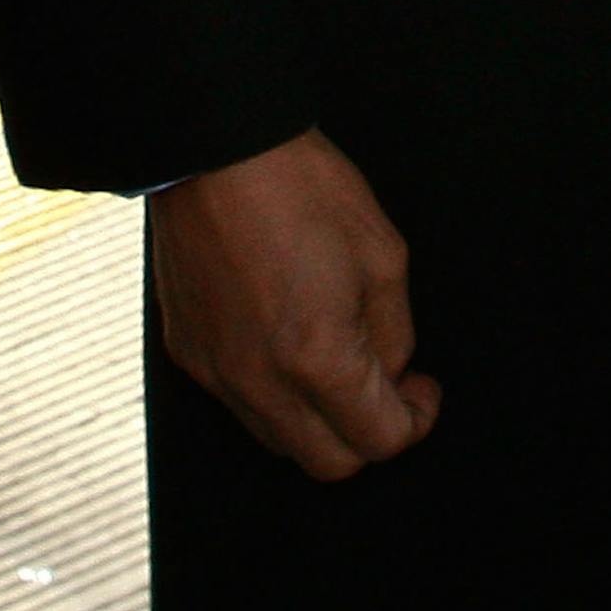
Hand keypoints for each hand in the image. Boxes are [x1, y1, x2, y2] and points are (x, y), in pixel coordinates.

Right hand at [149, 127, 440, 480]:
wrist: (217, 147)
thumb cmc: (303, 187)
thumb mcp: (382, 252)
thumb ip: (393, 331)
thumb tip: (392, 373)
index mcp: (317, 358)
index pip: (377, 440)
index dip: (414, 420)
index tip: (422, 390)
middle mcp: (259, 382)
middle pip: (328, 463)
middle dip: (368, 434)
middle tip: (389, 385)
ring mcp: (216, 373)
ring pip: (279, 440)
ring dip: (318, 419)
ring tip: (337, 358)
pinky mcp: (188, 354)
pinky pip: (238, 403)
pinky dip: (273, 393)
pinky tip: (288, 340)